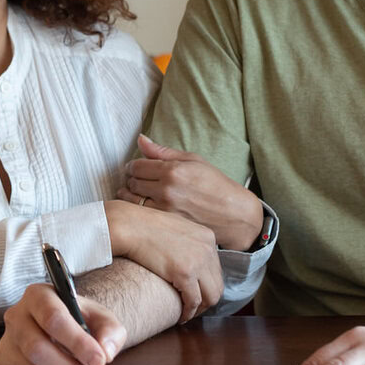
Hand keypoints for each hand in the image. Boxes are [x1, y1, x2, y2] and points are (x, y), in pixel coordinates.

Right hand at [0, 284, 125, 364]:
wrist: (68, 328)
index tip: (98, 360)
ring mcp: (6, 344)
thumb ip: (110, 332)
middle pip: (36, 349)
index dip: (77, 343)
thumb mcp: (104, 319)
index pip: (52, 318)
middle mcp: (16, 317)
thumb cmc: (83, 322)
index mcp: (38, 296)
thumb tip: (104, 353)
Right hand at [103, 199, 222, 319]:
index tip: (196, 293)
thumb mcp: (175, 228)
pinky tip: (181, 317)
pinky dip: (189, 313)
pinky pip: (194, 301)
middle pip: (217, 284)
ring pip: (211, 296)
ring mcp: (199, 260)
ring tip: (187, 313)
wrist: (129, 225)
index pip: (216, 269)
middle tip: (192, 308)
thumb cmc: (143, 226)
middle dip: (207, 300)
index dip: (206, 285)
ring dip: (200, 309)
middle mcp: (208, 248)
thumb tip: (185, 256)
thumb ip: (186, 241)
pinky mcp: (185, 273)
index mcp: (207, 236)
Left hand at [117, 134, 263, 249]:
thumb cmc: (215, 184)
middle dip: (131, 179)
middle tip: (135, 179)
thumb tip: (141, 139)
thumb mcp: (193, 160)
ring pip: (133, 201)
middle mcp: (167, 190)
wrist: (233, 214)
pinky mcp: (167, 225)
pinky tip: (143, 205)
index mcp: (173, 171)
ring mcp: (166, 210)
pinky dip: (137, 209)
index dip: (132, 166)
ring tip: (137, 192)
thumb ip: (162, 152)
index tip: (134, 167)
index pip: (136, 166)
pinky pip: (142, 215)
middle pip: (132, 183)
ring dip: (130, 195)